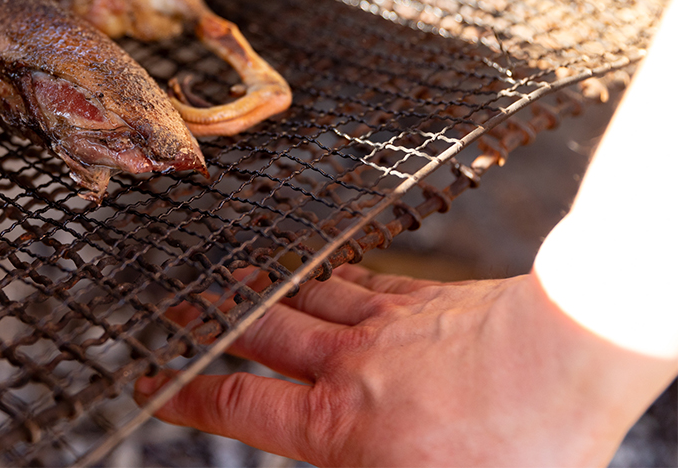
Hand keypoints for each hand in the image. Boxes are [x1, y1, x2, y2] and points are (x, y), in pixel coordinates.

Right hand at [134, 265, 675, 466]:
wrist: (568, 359)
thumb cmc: (516, 447)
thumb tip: (342, 458)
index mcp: (338, 425)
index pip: (239, 405)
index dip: (185, 395)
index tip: (152, 383)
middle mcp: (348, 365)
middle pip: (258, 334)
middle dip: (208, 321)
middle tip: (172, 308)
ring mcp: (384, 322)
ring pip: (301, 298)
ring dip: (260, 288)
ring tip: (229, 276)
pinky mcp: (423, 296)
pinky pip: (358, 278)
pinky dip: (327, 275)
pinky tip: (321, 272)